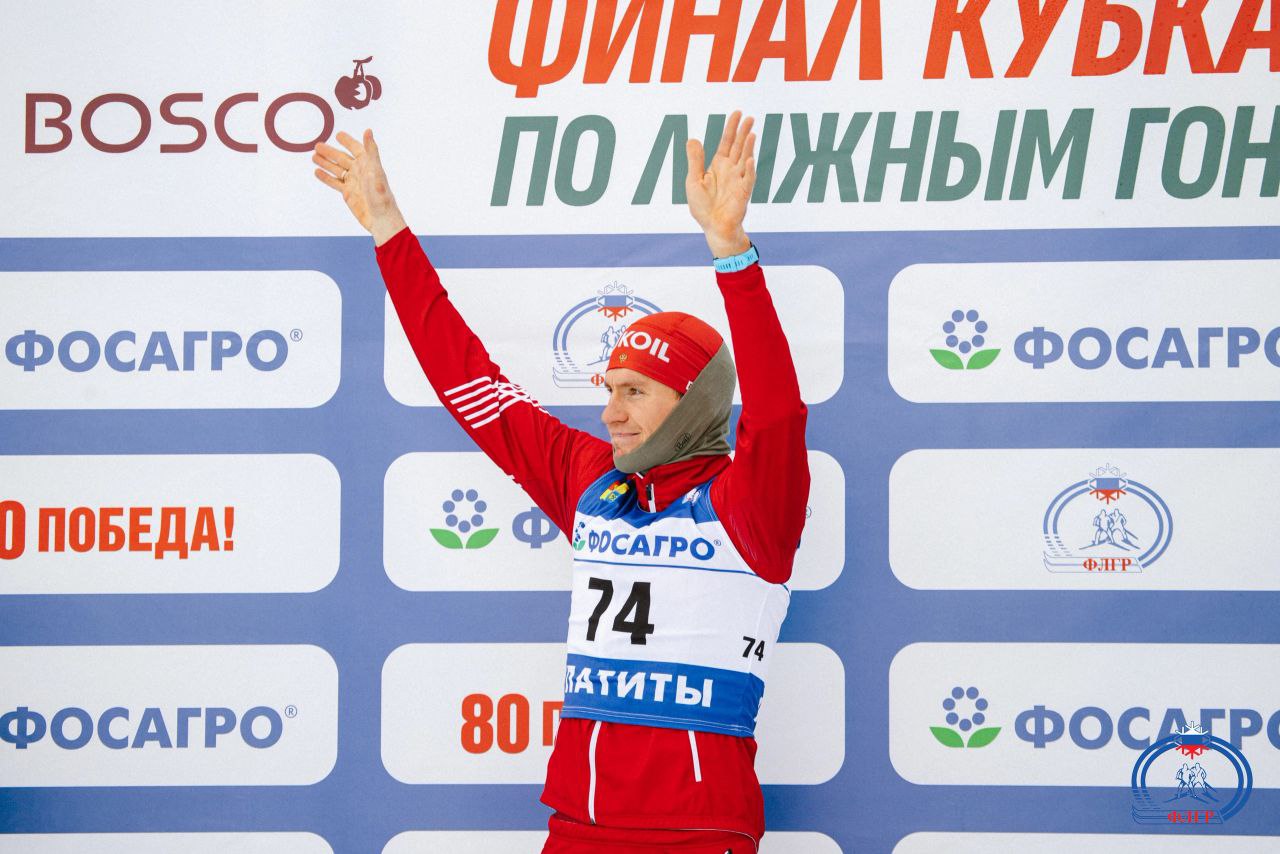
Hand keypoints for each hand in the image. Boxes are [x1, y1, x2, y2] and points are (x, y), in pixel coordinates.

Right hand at [313, 129, 406, 245]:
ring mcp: (353, 182)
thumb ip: (371, 150)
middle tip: (317, 145)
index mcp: (368, 163)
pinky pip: (334, 182)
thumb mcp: (375, 169)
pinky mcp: (348, 193)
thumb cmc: (381, 194)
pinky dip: (325, 177)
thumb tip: (368, 130)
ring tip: (313, 156)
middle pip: (341, 158)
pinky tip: (317, 172)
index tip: (338, 135)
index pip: (356, 148)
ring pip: (336, 169)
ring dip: (325, 163)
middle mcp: (360, 171)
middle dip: (330, 152)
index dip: (347, 141)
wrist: (380, 218)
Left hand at [685, 110, 754, 257]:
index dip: (731, 128)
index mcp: (719, 165)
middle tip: (749, 118)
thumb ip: (695, 160)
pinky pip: (748, 179)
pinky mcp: (743, 193)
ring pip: (745, 159)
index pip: (727, 142)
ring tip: (751, 132)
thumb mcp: (694, 181)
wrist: (713, 227)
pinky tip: (749, 160)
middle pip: (739, 147)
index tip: (737, 113)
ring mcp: (738, 180)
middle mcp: (731, 170)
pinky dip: (749, 170)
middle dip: (743, 132)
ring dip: (748, 147)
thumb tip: (692, 138)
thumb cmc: (703, 206)